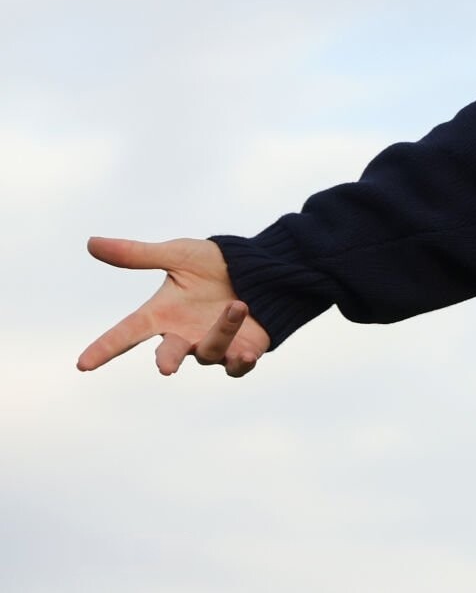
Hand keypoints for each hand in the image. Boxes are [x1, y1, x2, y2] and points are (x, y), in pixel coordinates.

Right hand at [76, 236, 271, 377]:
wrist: (259, 268)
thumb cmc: (213, 262)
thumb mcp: (177, 255)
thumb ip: (138, 255)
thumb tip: (91, 242)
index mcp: (162, 314)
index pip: (127, 333)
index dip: (104, 348)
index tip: (83, 364)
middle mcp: (183, 335)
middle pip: (169, 355)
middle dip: (167, 360)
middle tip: (166, 368)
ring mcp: (211, 346)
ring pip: (209, 352)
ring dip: (223, 331)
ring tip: (237, 305)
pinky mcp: (240, 351)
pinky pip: (237, 367)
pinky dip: (241, 362)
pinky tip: (248, 353)